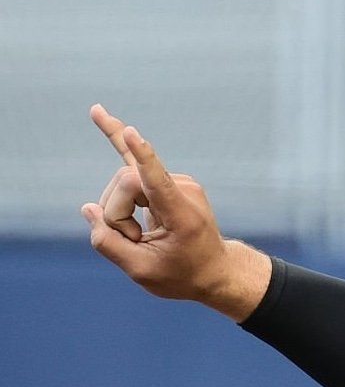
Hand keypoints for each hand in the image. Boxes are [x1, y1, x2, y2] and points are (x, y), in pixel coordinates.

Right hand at [82, 104, 270, 321]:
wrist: (213, 270)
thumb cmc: (182, 275)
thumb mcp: (142, 271)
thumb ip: (109, 244)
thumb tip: (88, 208)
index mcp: (182, 214)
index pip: (157, 181)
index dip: (142, 157)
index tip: (130, 132)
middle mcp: (183, 189)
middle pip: (124, 183)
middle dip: (116, 214)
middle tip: (134, 241)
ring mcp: (176, 181)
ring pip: (123, 182)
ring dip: (120, 212)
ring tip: (140, 235)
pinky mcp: (164, 180)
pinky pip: (135, 158)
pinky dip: (115, 137)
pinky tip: (97, 112)